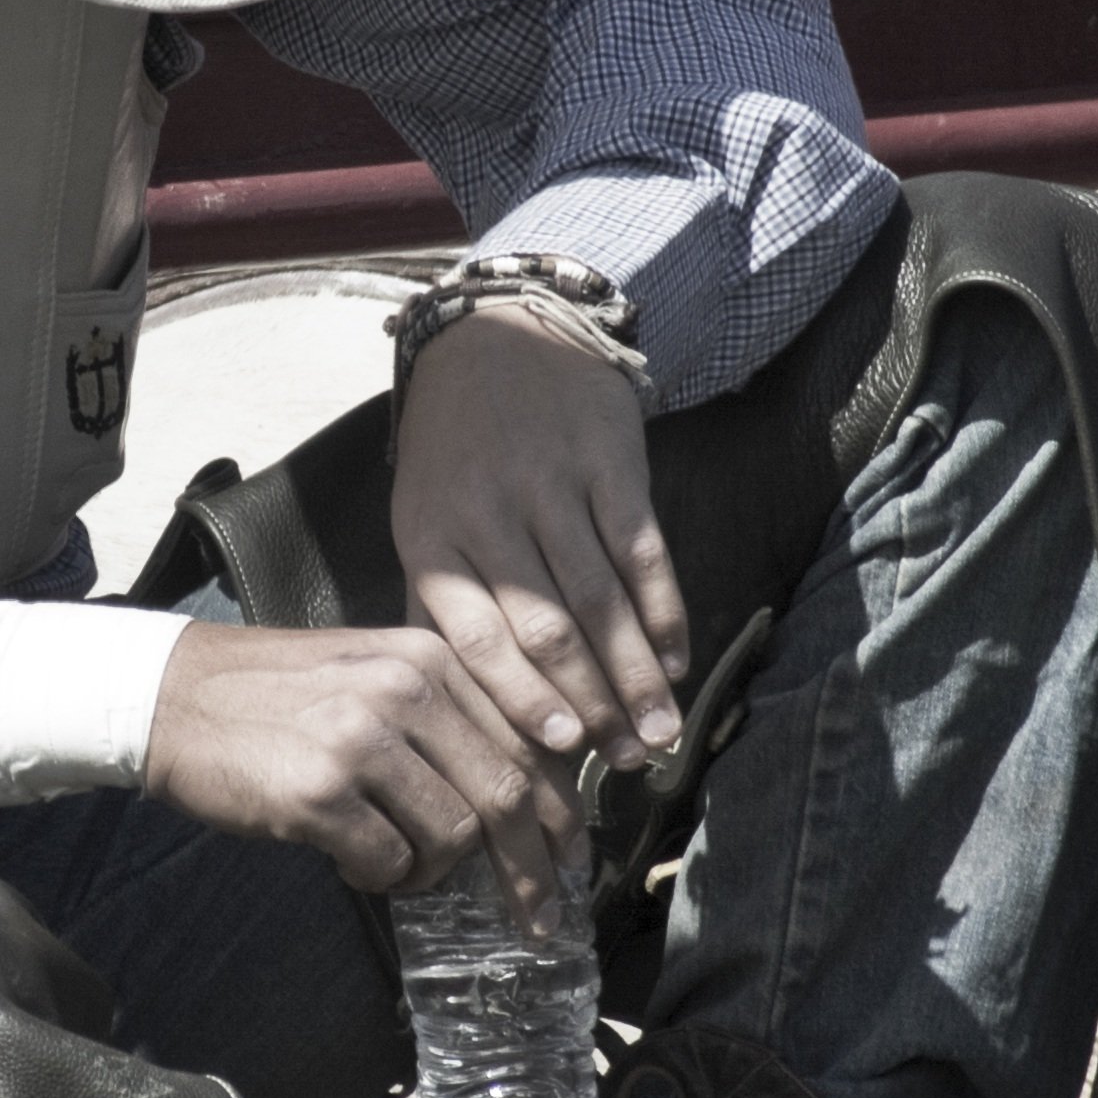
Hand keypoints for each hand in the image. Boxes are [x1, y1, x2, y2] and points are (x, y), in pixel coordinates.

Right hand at [142, 618, 581, 931]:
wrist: (171, 695)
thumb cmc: (275, 694)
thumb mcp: (372, 671)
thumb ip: (444, 715)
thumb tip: (520, 794)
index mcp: (430, 658)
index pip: (526, 741)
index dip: (557, 811)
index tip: (568, 857)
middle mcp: (405, 690)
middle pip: (504, 796)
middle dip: (529, 870)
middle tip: (537, 917)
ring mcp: (361, 740)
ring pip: (451, 837)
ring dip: (432, 872)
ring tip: (395, 866)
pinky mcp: (319, 792)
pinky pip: (388, 861)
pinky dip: (381, 877)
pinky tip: (353, 862)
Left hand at [390, 304, 689, 774]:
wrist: (499, 332)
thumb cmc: (455, 449)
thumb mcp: (422, 517)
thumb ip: (442, 604)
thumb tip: (462, 712)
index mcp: (431, 538)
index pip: (477, 641)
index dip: (522, 703)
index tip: (560, 757)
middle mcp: (490, 514)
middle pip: (548, 631)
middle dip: (592, 707)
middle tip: (627, 764)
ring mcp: (552, 485)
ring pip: (602, 600)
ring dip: (637, 676)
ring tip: (660, 732)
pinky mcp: (610, 461)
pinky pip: (643, 552)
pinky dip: (663, 613)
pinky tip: (676, 660)